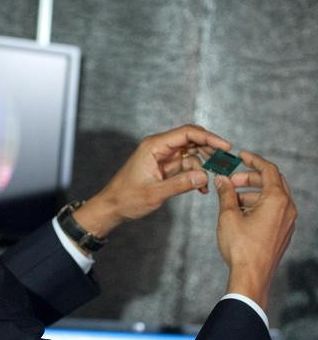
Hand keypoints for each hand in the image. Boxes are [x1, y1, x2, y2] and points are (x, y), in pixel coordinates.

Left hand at [73, 124, 230, 237]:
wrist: (113, 206)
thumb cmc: (127, 198)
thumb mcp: (154, 193)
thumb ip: (179, 184)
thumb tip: (204, 176)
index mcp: (154, 146)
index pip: (187, 133)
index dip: (208, 137)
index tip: (226, 146)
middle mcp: (160, 147)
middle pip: (192, 140)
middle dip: (210, 150)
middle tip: (225, 164)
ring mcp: (163, 157)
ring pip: (192, 153)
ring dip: (204, 165)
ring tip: (212, 181)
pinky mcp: (166, 167)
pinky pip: (187, 166)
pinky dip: (196, 175)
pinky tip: (201, 188)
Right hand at [215, 151, 296, 309]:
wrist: (251, 276)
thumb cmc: (241, 246)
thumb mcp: (228, 215)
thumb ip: (226, 193)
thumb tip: (222, 180)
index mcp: (277, 200)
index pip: (269, 170)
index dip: (253, 160)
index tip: (241, 156)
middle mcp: (287, 209)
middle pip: (272, 182)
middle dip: (250, 177)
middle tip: (230, 180)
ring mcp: (287, 221)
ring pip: (271, 197)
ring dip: (251, 193)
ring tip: (230, 200)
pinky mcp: (282, 232)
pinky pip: (272, 210)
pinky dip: (257, 205)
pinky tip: (239, 213)